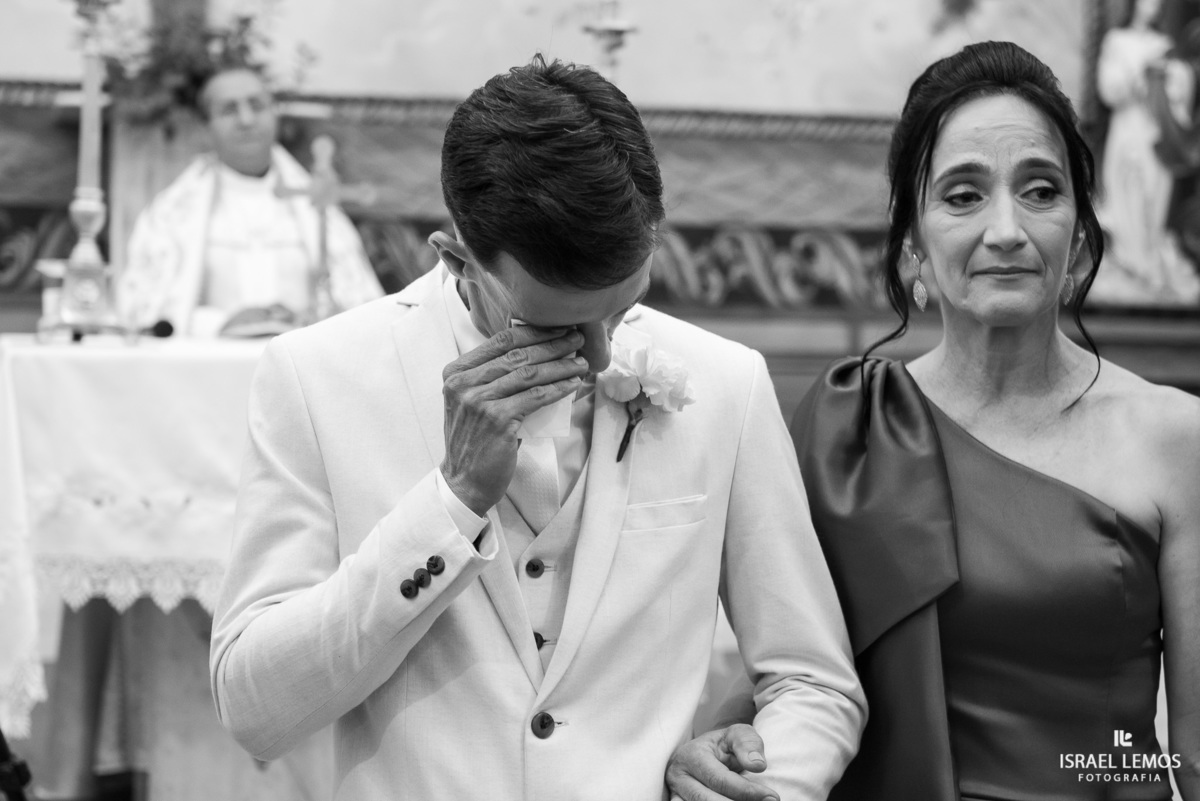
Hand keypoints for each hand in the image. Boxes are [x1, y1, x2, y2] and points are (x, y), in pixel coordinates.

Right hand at [441, 325, 586, 514]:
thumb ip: (492, 378)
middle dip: (553, 345)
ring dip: (561, 366)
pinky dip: (558, 389)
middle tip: (577, 340)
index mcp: (457, 373)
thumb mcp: (473, 401)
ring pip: (529, 374)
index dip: (533, 332)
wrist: (464, 480)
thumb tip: (537, 354)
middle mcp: (464, 384)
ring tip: (581, 363)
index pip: (499, 341)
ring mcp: (479, 402)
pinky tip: (573, 385)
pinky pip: (536, 398)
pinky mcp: (498, 420)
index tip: (558, 328)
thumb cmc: (476, 439)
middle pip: (517, 355)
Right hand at [666, 724, 777, 800]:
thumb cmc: (724, 744)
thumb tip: (757, 765)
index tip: (772, 797)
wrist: (707, 753)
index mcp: (692, 755)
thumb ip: (748, 744)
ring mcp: (676, 794)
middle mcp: (679, 777)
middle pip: (707, 800)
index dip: (746, 791)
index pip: (720, 780)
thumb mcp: (737, 734)